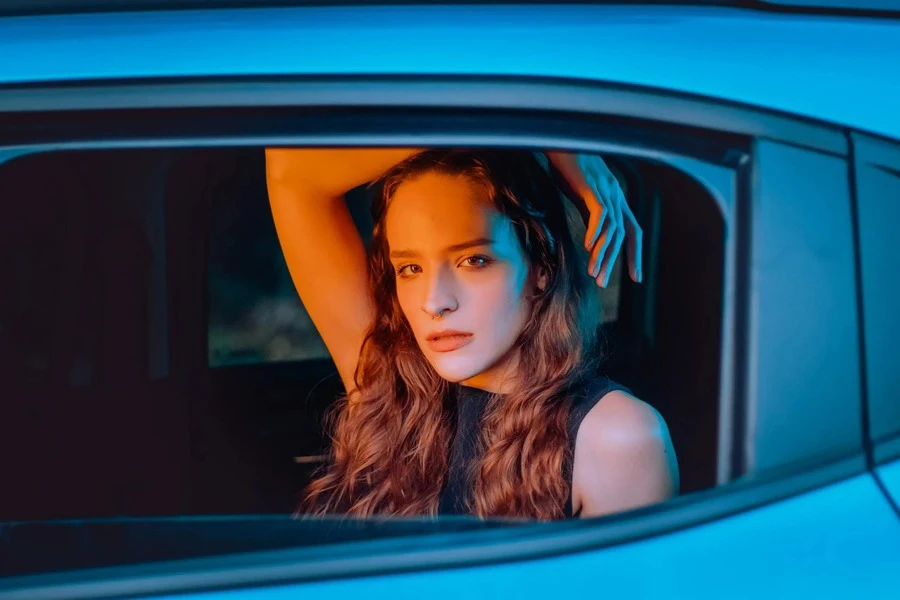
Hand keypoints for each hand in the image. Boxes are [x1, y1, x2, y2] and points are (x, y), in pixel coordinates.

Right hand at [546, 152, 642, 286]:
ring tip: (594, 273)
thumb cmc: (569, 168)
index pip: (633, 231)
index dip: (635, 254)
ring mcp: (606, 190)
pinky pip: (598, 213)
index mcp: (617, 199)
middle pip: (624, 234)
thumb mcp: (582, 196)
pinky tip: (587, 247)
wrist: (561, 142)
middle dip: (617, 261)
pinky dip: (594, 232)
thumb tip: (593, 240)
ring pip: (611, 229)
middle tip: (606, 283)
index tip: (635, 276)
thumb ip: (591, 215)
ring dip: (602, 253)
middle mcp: (616, 195)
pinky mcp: (592, 186)